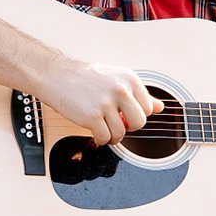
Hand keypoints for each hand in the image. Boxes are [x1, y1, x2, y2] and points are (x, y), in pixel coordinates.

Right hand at [38, 59, 163, 145]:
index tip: (125, 114)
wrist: (56, 75)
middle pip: (139, 123)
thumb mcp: (115, 78)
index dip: (136, 115)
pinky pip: (105, 138)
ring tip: (103, 128)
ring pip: (121, 133)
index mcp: (129, 78)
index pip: (148, 108)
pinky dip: (100, 140)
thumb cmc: (84, 77)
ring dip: (112, 136)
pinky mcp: (92, 116)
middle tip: (116, 123)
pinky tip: (94, 132)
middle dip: (128, 127)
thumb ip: (138, 93)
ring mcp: (106, 103)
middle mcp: (120, 89)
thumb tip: (160, 107)